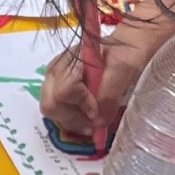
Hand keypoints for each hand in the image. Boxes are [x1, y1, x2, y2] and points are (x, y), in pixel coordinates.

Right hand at [39, 7, 170, 140]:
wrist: (124, 49)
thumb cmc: (124, 54)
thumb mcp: (123, 69)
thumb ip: (109, 93)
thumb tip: (98, 122)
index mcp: (71, 59)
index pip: (64, 91)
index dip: (82, 105)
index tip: (97, 112)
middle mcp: (56, 69)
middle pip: (50, 104)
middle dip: (72, 119)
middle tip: (91, 125)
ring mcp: (53, 80)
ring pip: (50, 110)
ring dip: (70, 121)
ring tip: (89, 124)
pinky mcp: (56, 89)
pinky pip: (56, 111)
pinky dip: (69, 119)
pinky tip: (84, 119)